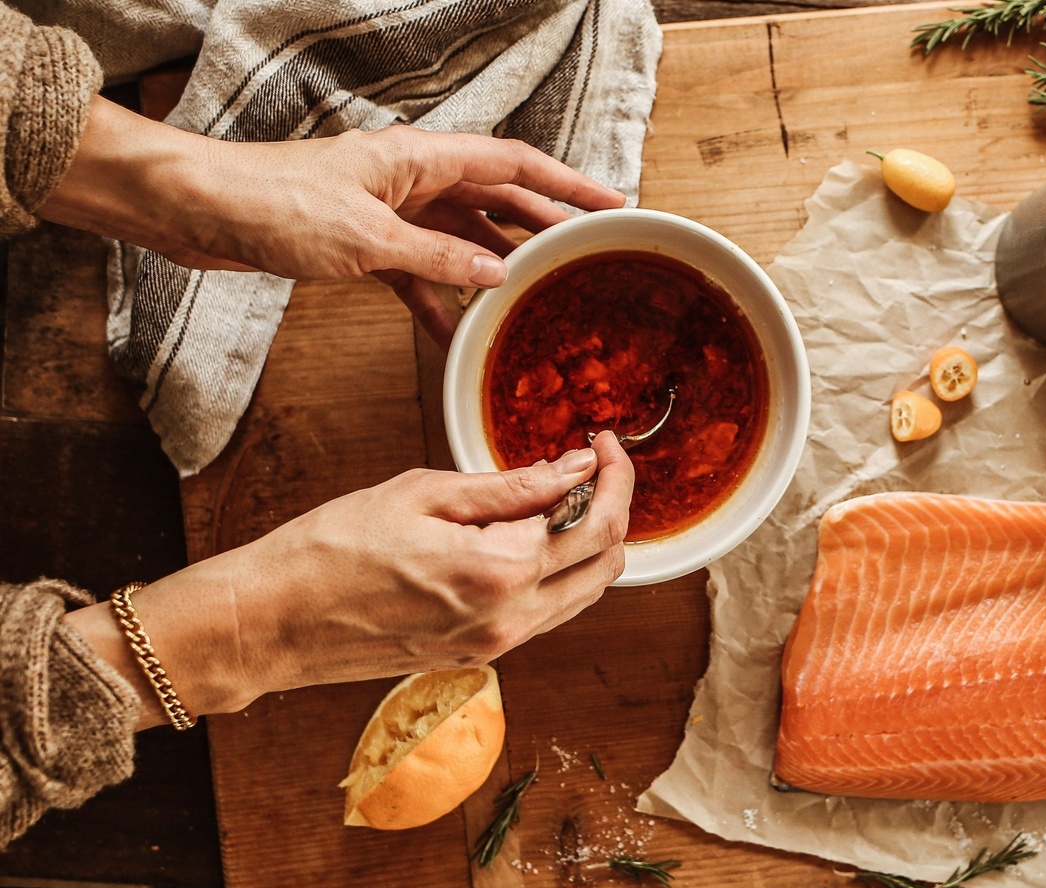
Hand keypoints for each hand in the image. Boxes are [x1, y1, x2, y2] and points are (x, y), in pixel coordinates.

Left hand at [37, 97, 625, 344]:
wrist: (199, 213)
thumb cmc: (274, 204)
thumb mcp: (369, 239)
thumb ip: (439, 259)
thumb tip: (498, 274)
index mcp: (421, 159)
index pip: (513, 165)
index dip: (566, 186)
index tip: (610, 205)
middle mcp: (412, 180)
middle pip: (495, 202)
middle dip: (542, 228)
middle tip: (587, 257)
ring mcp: (389, 212)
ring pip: (460, 241)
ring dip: (493, 271)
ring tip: (535, 302)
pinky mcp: (363, 244)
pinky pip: (420, 273)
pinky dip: (440, 301)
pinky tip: (458, 334)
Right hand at [63, 433, 632, 729]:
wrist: (273, 622)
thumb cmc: (329, 551)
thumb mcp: (423, 494)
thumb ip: (511, 485)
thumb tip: (574, 467)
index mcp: (502, 571)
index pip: (595, 520)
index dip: (611, 473)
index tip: (601, 443)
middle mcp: (511, 618)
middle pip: (606, 563)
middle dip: (614, 505)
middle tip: (596, 464)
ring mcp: (497, 645)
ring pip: (584, 595)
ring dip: (593, 544)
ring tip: (566, 495)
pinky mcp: (480, 656)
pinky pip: (548, 614)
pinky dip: (561, 574)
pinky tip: (533, 536)